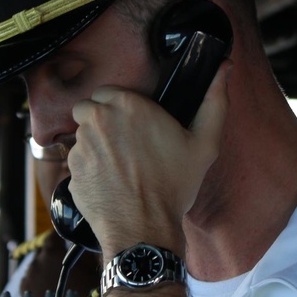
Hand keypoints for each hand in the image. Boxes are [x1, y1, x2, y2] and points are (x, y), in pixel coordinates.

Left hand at [20, 232, 101, 296]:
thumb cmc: (88, 294)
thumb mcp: (92, 265)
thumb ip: (84, 249)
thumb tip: (82, 240)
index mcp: (52, 251)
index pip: (53, 234)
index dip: (62, 235)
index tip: (69, 238)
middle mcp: (36, 261)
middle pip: (44, 250)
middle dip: (54, 253)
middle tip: (67, 261)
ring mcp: (28, 277)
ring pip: (37, 265)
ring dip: (46, 267)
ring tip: (59, 278)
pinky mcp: (23, 291)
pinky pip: (30, 278)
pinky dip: (38, 279)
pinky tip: (50, 287)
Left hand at [66, 62, 229, 257]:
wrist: (143, 228)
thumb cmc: (174, 186)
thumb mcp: (205, 144)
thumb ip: (215, 102)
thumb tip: (224, 68)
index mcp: (127, 105)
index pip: (107, 91)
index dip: (118, 106)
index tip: (131, 123)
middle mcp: (98, 120)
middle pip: (88, 109)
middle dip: (101, 120)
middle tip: (123, 142)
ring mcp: (81, 146)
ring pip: (81, 136)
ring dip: (95, 144)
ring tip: (119, 165)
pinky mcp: (72, 171)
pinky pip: (77, 162)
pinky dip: (89, 169)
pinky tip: (109, 182)